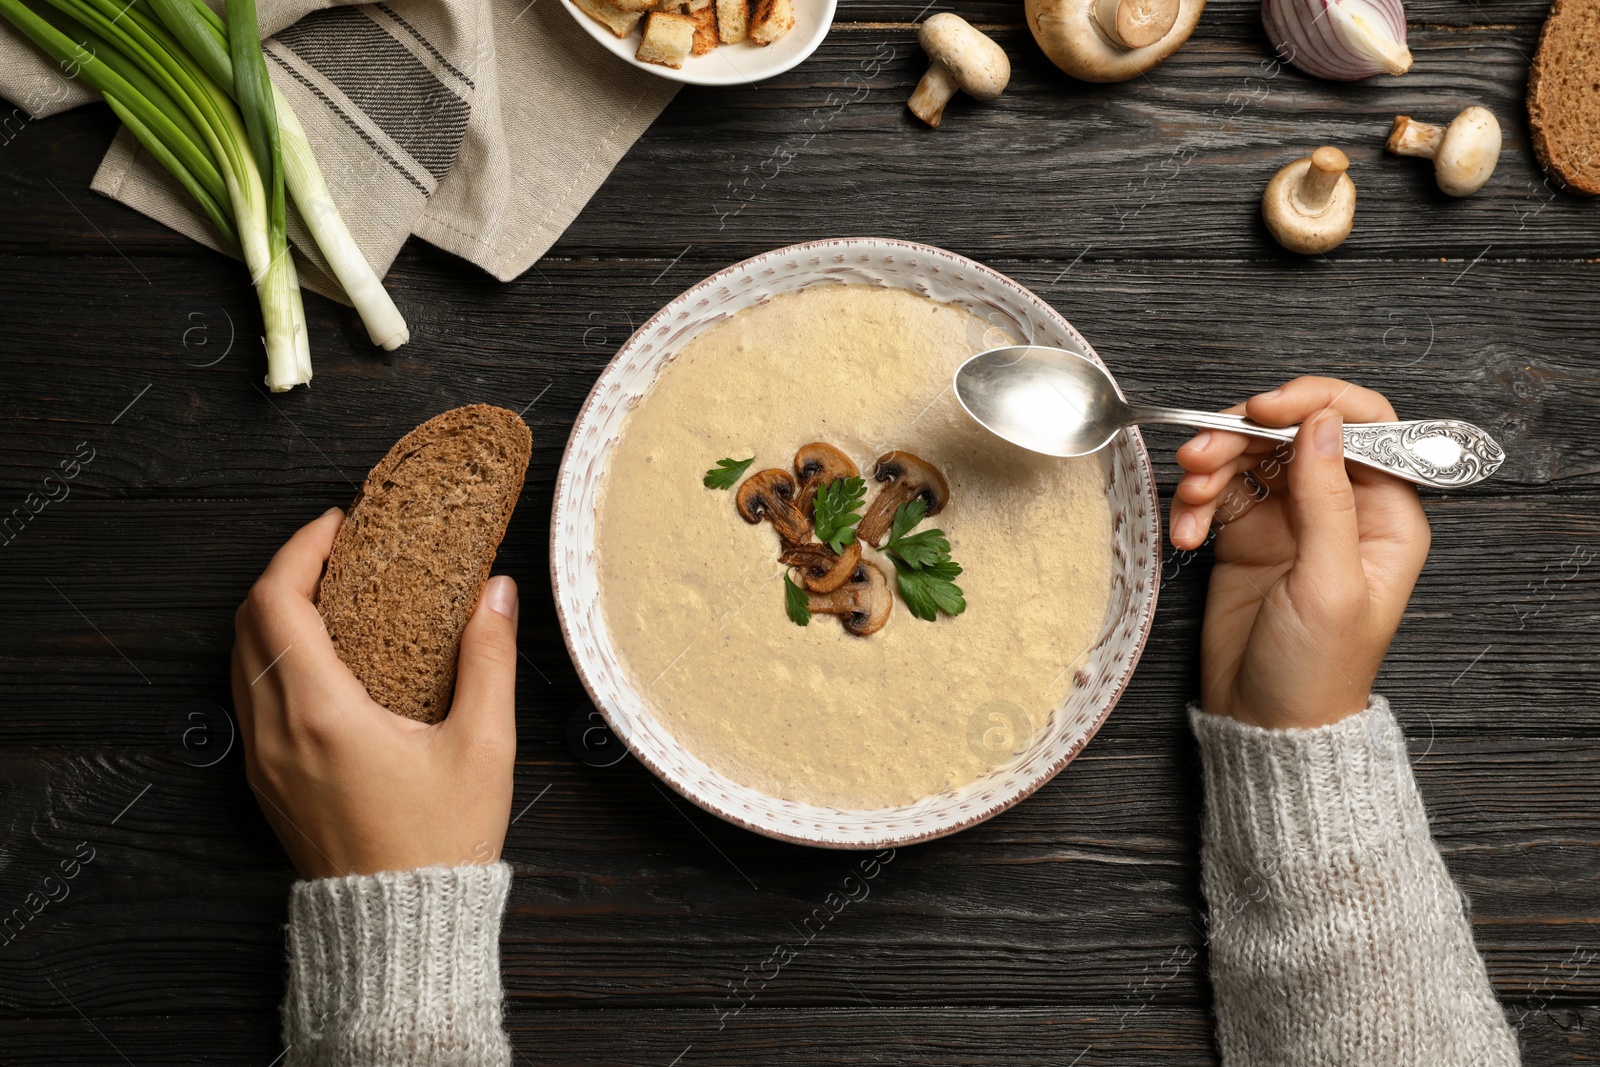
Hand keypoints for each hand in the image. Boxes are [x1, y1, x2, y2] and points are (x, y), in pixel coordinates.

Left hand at [231, 508, 518, 877]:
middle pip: (248, 623)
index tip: (340, 525)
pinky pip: (250, 696)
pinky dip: (274, 655)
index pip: (277, 603)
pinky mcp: (267, 781)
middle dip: (288, 572)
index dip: (301, 550)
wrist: (400, 926)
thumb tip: (494, 593)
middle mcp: (276, 733)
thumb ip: (487, 659)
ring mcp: (263, 760)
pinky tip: (324, 656)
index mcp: (320, 714)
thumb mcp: (483, 746)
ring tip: (334, 594)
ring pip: (241, 659)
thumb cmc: (440, 844)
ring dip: (276, 613)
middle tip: (340, 550)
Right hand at [1169, 378, 1430, 729]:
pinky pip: (1218, 492)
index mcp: (1385, 515)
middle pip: (1294, 431)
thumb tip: (1323, 424)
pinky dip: (1195, 503)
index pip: (1363, 425)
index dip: (1314, 403)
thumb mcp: (1329, 583)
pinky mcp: (1247, 535)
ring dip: (1212, 465)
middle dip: (1243, 434)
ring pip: (1249, 456)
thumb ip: (1327, 499)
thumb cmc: (1316, 670)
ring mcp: (1291, 519)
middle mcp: (1340, 507)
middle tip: (1204, 452)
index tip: (1265, 409)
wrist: (1267, 723)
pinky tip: (1186, 533)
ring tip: (1190, 494)